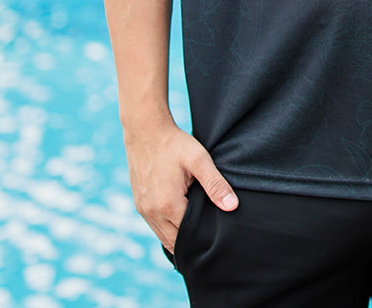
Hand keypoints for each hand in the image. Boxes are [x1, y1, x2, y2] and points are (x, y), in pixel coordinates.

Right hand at [123, 118, 237, 253]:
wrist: (145, 130)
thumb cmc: (174, 143)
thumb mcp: (199, 160)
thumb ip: (215, 184)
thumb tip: (232, 206)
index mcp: (167, 204)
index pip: (189, 235)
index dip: (203, 236)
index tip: (215, 235)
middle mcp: (152, 212)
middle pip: (175, 241)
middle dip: (191, 242)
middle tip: (209, 239)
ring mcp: (143, 209)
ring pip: (163, 237)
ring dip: (178, 237)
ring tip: (197, 232)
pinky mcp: (139, 204)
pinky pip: (154, 226)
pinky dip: (167, 228)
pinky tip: (180, 221)